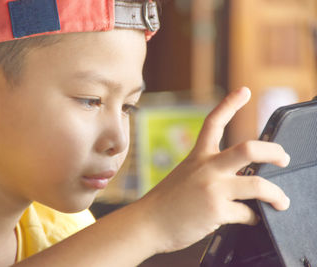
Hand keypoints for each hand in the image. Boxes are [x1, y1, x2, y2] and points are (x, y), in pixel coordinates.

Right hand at [138, 87, 290, 252]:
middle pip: (248, 149)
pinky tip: (251, 220)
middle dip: (273, 152)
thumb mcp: (184, 177)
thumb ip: (209, 173)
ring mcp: (213, 189)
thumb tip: (240, 180)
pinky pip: (248, 214)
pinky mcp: (216, 211)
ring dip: (276, 195)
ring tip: (281, 201)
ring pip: (258, 185)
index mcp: (197, 156)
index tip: (243, 91)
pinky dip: (254, 218)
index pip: (214, 122)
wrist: (147, 223)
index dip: (230, 103)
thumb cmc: (164, 203)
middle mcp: (207, 168)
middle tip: (282, 158)